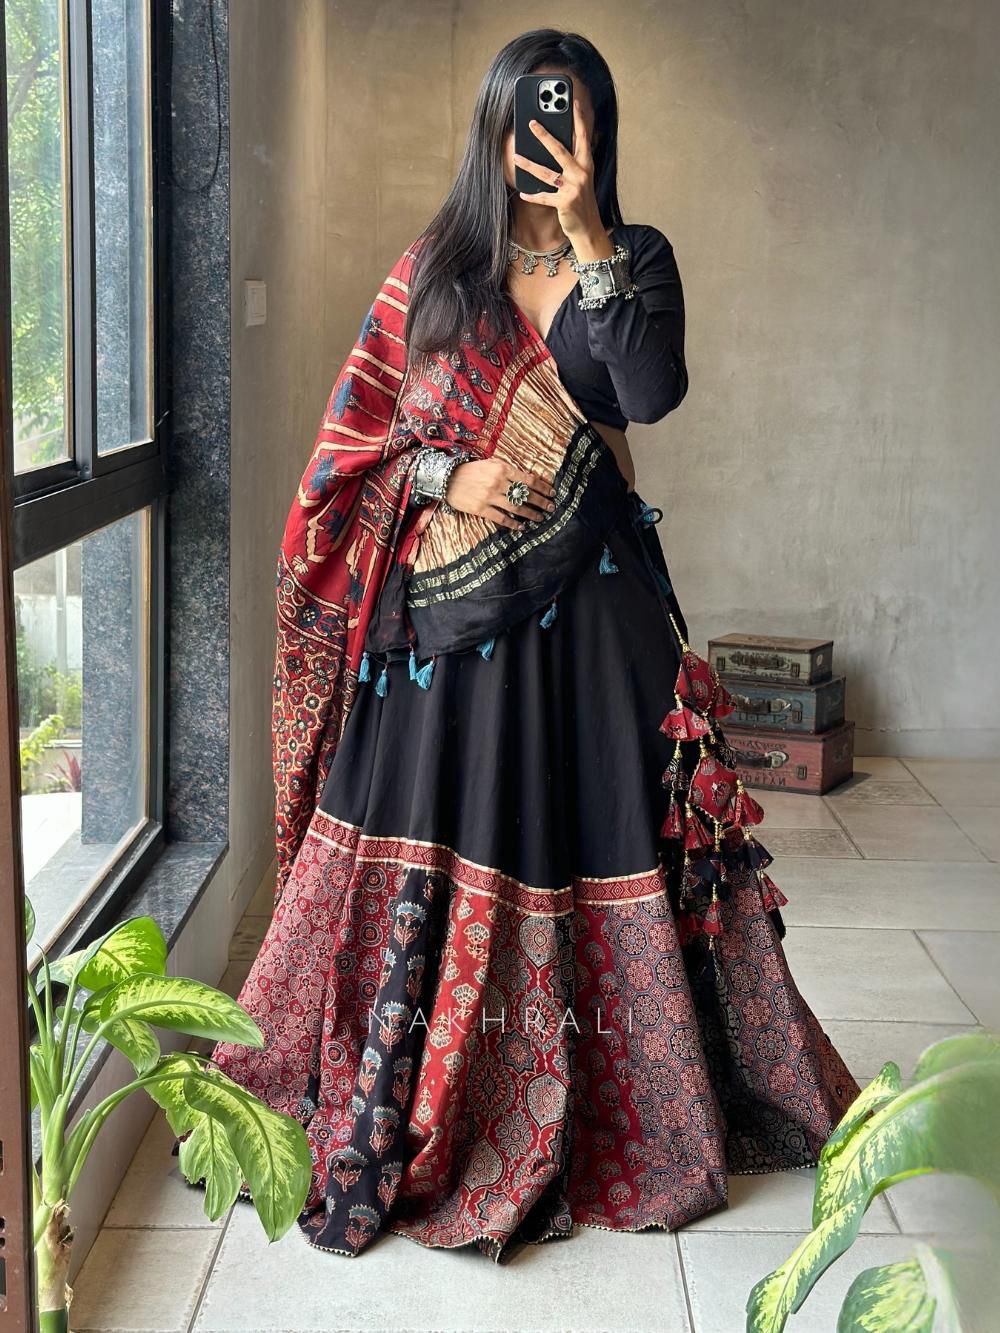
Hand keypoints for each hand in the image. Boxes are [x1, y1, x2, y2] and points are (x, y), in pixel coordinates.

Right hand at [445, 458, 556, 530]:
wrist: (448, 479)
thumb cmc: (472, 470)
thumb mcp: (492, 463)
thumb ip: (510, 470)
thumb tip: (529, 478)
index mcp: (502, 469)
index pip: (529, 480)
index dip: (543, 488)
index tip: (552, 493)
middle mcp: (498, 483)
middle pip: (526, 495)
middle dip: (541, 502)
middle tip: (551, 508)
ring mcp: (489, 497)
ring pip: (516, 508)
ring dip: (531, 514)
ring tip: (540, 518)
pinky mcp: (480, 509)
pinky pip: (501, 518)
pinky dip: (513, 524)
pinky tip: (521, 527)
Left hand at [513, 98, 605, 243]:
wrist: (588, 227)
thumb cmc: (581, 200)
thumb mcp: (580, 178)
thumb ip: (572, 161)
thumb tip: (553, 145)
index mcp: (586, 164)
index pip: (582, 137)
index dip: (579, 120)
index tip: (574, 102)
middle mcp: (581, 173)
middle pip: (560, 150)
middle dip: (545, 136)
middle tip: (532, 123)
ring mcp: (573, 188)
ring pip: (547, 173)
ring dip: (529, 165)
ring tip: (516, 157)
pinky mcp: (565, 203)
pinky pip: (544, 197)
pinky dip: (533, 196)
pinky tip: (523, 193)